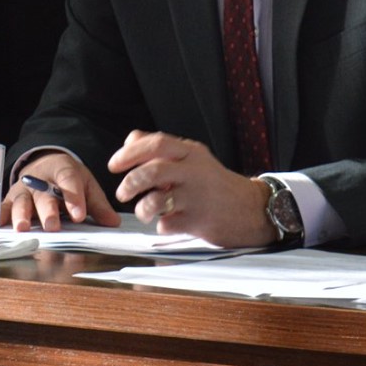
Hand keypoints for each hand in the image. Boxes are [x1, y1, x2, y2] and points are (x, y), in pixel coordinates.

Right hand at [0, 151, 119, 231]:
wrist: (44, 165)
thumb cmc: (67, 179)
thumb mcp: (85, 184)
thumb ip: (97, 204)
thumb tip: (112, 223)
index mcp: (62, 170)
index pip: (69, 181)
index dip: (74, 198)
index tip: (79, 215)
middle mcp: (39, 179)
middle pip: (43, 195)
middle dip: (48, 211)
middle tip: (53, 226)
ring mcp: (22, 189)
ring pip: (21, 202)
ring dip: (21, 216)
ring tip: (23, 229)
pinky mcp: (9, 200)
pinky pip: (4, 208)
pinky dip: (1, 218)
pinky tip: (0, 229)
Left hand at [109, 130, 276, 248]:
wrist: (251, 209)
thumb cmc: (216, 184)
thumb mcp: (194, 158)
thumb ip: (163, 149)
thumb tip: (130, 140)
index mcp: (192, 153)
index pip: (156, 143)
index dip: (130, 153)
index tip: (114, 164)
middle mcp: (195, 172)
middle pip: (152, 171)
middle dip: (130, 182)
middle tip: (122, 193)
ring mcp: (197, 197)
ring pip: (156, 200)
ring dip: (142, 208)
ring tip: (144, 211)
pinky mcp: (199, 221)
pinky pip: (167, 223)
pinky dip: (161, 225)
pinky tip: (169, 222)